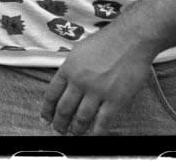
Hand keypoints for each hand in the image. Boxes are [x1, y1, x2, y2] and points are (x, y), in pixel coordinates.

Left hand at [40, 30, 155, 134]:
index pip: (51, 94)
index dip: (47, 109)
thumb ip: (70, 69)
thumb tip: (64, 84)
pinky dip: (96, 131)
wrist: (130, 40)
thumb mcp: (78, 52)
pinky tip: (93, 135)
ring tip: (74, 133)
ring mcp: (97, 91)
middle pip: (64, 109)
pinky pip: (103, 121)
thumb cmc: (106, 42)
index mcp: (68, 69)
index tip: (46, 118)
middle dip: (59, 123)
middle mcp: (79, 81)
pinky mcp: (116, 99)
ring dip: (76, 129)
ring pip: (81, 117)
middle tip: (58, 130)